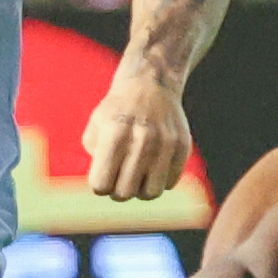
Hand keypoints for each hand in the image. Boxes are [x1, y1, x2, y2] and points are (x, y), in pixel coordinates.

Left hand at [80, 68, 194, 202]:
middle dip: (118, 191)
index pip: (101, 185)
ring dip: (141, 190)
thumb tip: (106, 188)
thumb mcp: (95, 129)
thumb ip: (96, 161)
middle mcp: (142, 138)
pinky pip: (170, 182)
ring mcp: (166, 142)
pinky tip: (154, 165)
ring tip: (137, 176)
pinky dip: (160, 180)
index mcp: (115, 134)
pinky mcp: (183, 146)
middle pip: (125, 193)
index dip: (99, 185)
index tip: (102, 175)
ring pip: (151, 193)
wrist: (150, 83)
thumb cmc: (116, 112)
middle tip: (119, 179)